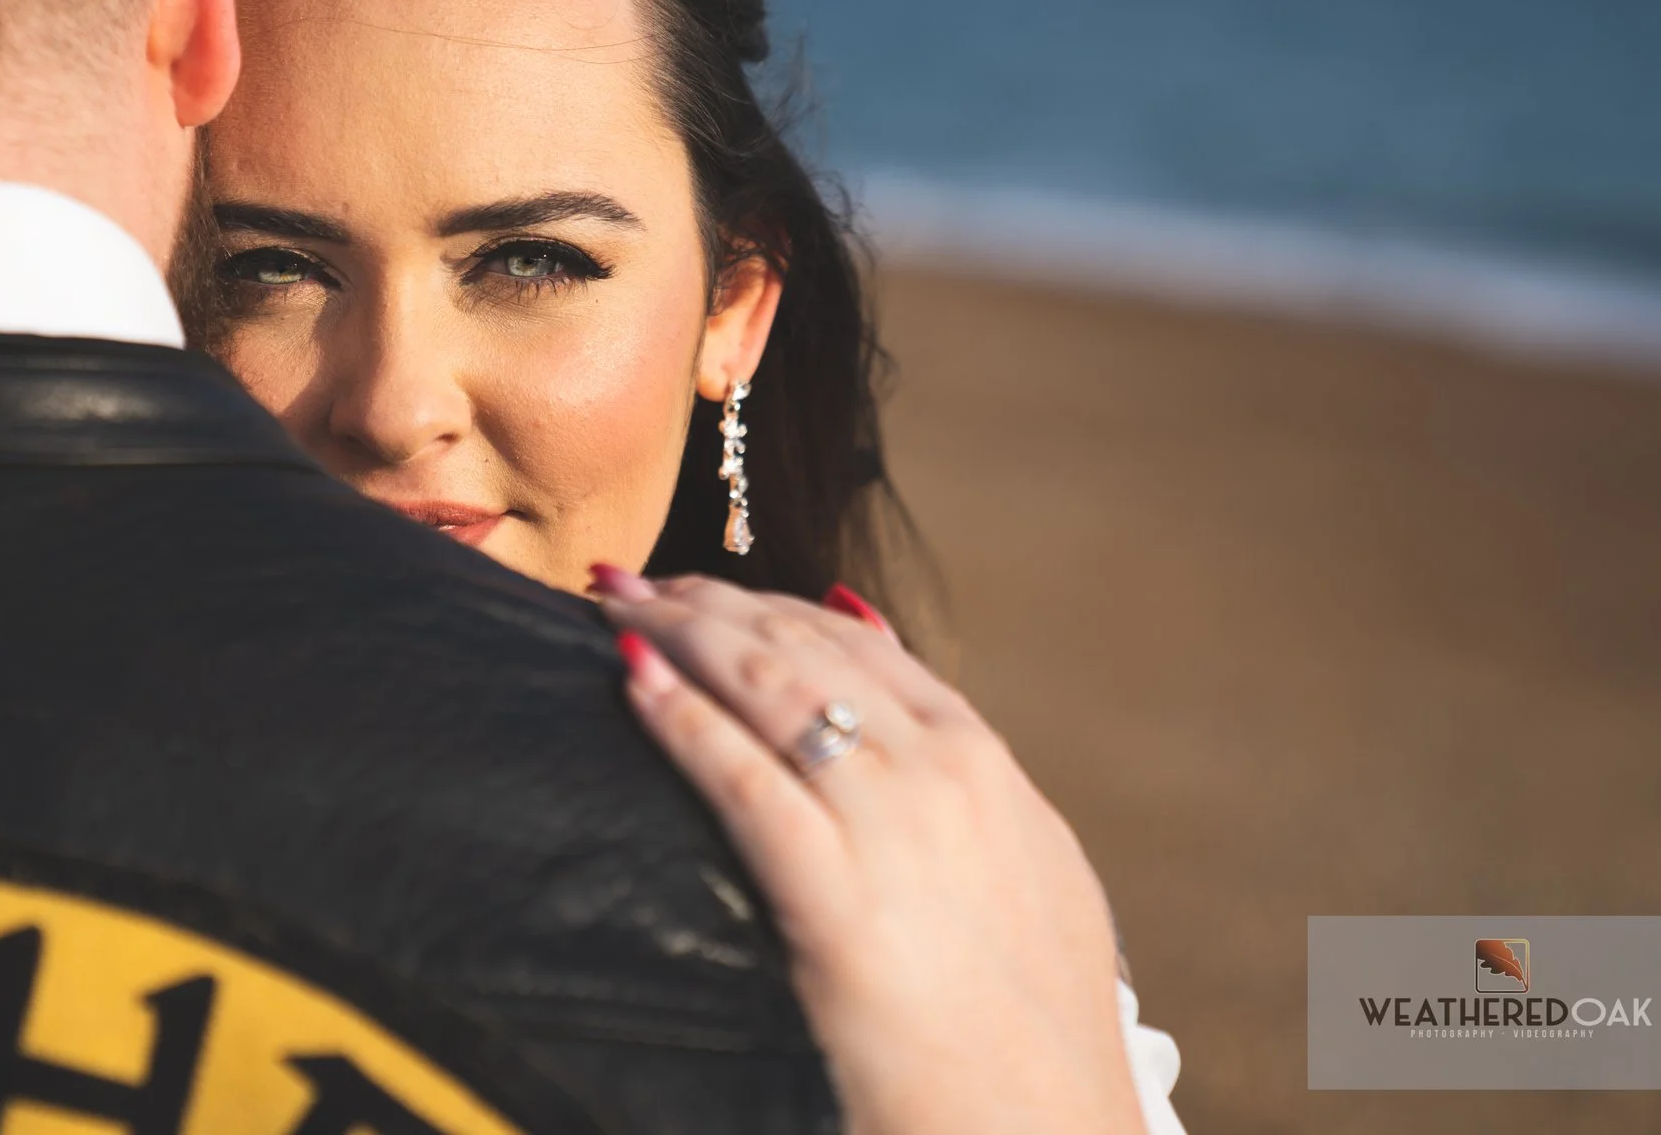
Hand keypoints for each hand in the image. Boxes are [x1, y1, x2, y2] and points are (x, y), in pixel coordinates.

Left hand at [593, 567, 1142, 1134]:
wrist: (1047, 1129)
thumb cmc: (1035, 1029)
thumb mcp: (1033, 877)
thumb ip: (972, 793)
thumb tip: (916, 723)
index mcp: (984, 766)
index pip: (860, 646)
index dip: (771, 605)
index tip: (707, 589)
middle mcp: (941, 772)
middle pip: (800, 646)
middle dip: (707, 601)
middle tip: (630, 580)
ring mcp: (893, 827)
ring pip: (765, 684)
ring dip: (678, 631)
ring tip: (613, 605)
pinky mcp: (839, 898)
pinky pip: (741, 776)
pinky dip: (680, 718)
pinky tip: (632, 680)